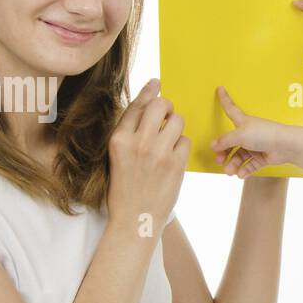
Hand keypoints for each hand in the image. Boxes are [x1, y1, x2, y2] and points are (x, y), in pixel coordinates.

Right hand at [106, 78, 188, 229]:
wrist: (135, 218)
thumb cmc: (125, 188)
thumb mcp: (117, 157)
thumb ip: (130, 133)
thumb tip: (148, 105)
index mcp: (118, 139)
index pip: (136, 105)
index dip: (148, 92)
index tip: (156, 84)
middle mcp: (137, 142)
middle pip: (159, 105)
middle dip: (166, 107)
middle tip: (167, 116)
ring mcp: (157, 152)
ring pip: (176, 120)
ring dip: (176, 126)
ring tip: (170, 139)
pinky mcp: (175, 164)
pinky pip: (185, 140)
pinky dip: (182, 146)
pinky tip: (174, 157)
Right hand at [210, 87, 293, 178]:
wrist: (285, 145)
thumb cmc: (264, 134)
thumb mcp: (239, 135)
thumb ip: (225, 141)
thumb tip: (213, 145)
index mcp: (242, 121)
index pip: (230, 108)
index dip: (224, 99)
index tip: (220, 88)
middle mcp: (248, 133)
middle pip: (231, 142)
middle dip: (224, 152)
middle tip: (219, 160)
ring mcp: (256, 145)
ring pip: (240, 156)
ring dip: (233, 164)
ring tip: (230, 171)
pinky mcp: (263, 157)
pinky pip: (250, 165)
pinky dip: (245, 170)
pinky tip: (241, 174)